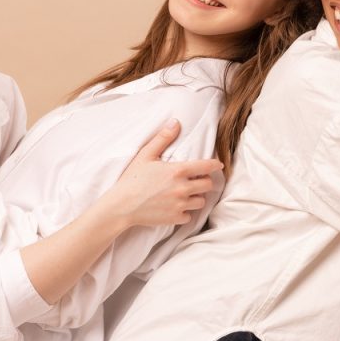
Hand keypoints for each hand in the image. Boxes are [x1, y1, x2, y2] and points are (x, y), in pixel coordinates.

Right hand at [109, 120, 223, 227]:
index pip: (206, 167)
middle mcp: (182, 188)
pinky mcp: (175, 218)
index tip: (218, 165)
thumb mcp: (146, 154)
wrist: (121, 206)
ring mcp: (180, 205)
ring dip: (196, 197)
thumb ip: (163, 138)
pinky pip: (189, 216)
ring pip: (201, 201)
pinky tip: (176, 206)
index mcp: (178, 171)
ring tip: (186, 193)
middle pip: (208, 185)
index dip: (215, 165)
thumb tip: (176, 122)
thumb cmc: (132, 179)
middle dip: (205, 181)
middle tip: (197, 180)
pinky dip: (185, 212)